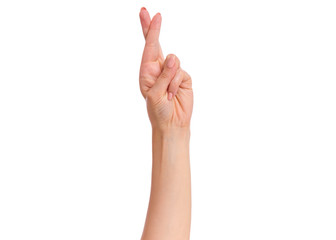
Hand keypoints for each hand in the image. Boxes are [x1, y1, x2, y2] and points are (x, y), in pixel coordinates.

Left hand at [139, 8, 192, 130]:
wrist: (172, 124)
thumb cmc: (158, 111)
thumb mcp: (155, 94)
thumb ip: (163, 75)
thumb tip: (172, 57)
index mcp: (147, 72)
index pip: (148, 48)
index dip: (150, 31)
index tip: (152, 15)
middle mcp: (158, 69)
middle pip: (156, 44)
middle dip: (152, 28)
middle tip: (146, 11)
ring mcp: (171, 72)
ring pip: (174, 61)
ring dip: (171, 78)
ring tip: (168, 93)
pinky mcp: (183, 78)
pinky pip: (182, 73)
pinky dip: (177, 84)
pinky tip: (174, 95)